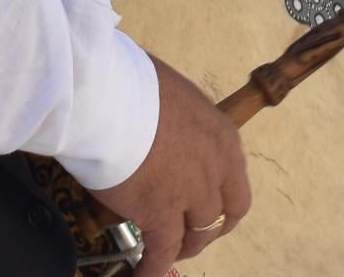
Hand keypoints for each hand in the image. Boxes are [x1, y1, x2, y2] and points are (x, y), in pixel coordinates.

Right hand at [91, 56, 251, 276]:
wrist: (109, 98)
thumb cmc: (132, 85)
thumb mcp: (172, 97)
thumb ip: (178, 122)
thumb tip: (161, 125)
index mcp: (223, 137)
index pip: (235, 180)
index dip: (220, 199)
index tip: (203, 206)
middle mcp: (217, 168)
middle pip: (227, 213)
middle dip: (211, 228)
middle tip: (190, 234)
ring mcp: (191, 194)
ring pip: (198, 235)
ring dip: (184, 246)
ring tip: (166, 252)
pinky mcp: (161, 215)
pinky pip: (163, 252)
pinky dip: (154, 268)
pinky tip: (144, 275)